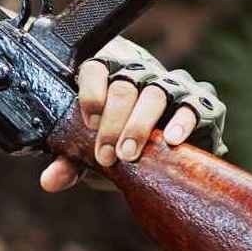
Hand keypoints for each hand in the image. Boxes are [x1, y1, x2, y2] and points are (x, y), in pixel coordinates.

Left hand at [38, 59, 200, 192]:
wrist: (167, 154)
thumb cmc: (119, 143)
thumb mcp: (92, 152)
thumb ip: (71, 162)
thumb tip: (49, 181)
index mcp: (108, 76)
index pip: (94, 69)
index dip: (90, 94)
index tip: (87, 124)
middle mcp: (140, 74)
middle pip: (124, 86)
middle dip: (112, 122)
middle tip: (106, 154)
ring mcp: (172, 85)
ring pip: (156, 93)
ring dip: (140, 124)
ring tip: (129, 152)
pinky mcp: (202, 102)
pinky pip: (194, 106)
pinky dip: (182, 121)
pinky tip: (171, 140)